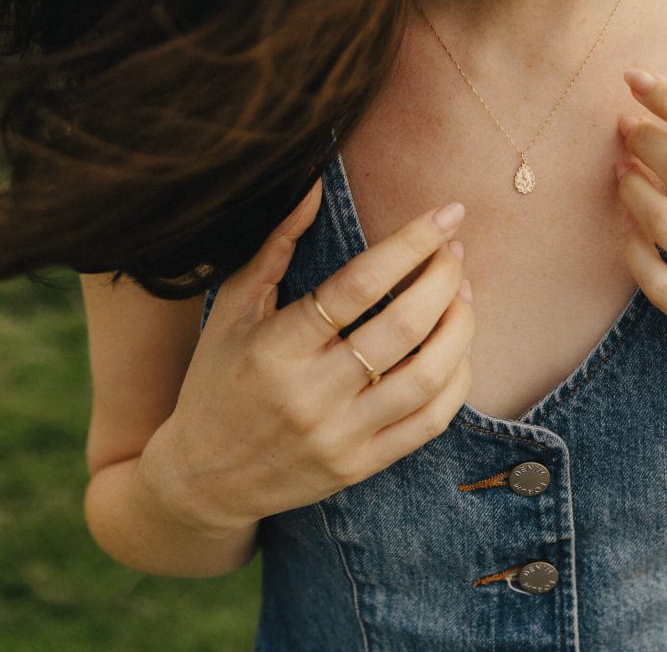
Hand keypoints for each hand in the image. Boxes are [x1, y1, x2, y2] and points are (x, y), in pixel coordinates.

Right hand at [140, 179, 473, 535]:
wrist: (203, 480)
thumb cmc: (215, 380)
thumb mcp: (230, 310)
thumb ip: (274, 246)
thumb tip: (314, 186)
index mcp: (277, 347)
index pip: (359, 284)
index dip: (411, 242)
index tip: (446, 214)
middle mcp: (312, 394)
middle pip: (403, 327)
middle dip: (443, 277)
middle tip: (455, 251)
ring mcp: (341, 436)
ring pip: (427, 375)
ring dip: (460, 325)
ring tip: (463, 291)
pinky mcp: (362, 465)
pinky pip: (430, 422)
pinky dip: (458, 378)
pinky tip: (458, 347)